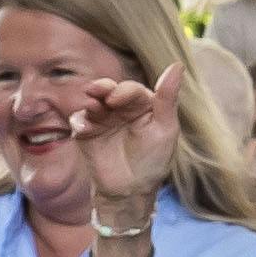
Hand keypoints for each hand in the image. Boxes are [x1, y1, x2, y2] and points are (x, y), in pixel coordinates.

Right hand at [68, 66, 183, 206]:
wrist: (130, 191)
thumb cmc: (153, 161)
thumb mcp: (165, 129)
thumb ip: (167, 98)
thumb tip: (177, 65)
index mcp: (143, 104)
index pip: (132, 90)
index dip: (124, 92)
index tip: (117, 100)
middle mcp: (121, 108)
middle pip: (109, 90)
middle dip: (103, 89)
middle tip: (98, 92)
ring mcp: (103, 119)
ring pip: (92, 102)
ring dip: (90, 102)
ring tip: (91, 107)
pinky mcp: (86, 133)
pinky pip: (79, 121)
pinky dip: (79, 122)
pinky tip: (83, 128)